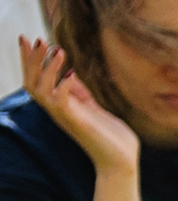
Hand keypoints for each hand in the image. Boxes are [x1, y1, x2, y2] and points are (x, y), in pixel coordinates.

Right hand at [19, 37, 138, 173]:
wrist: (123, 161)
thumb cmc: (111, 136)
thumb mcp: (93, 108)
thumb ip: (80, 93)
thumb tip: (71, 73)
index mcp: (60, 106)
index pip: (36, 79)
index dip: (32, 60)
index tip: (31, 38)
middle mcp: (57, 111)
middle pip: (32, 82)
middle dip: (32, 60)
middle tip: (38, 39)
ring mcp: (65, 117)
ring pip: (41, 90)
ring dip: (47, 69)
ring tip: (58, 50)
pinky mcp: (77, 123)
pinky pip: (60, 102)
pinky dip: (63, 86)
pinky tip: (71, 73)